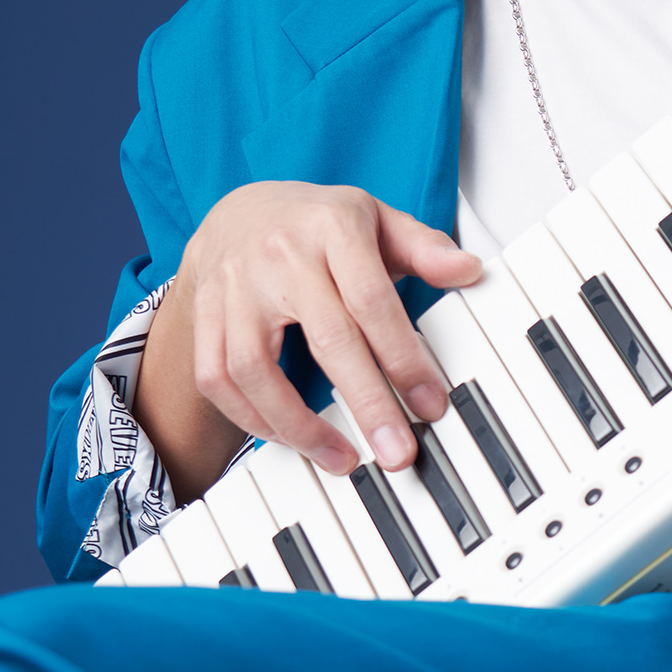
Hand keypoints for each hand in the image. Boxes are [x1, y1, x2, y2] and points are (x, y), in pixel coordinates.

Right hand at [138, 182, 480, 496]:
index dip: (403, 357)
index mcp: (332, 228)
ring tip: (341, 457)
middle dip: (367, 403)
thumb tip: (468, 269)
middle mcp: (280, 256)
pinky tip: (288, 437)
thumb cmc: (316, 224)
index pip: (373, 301)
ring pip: (255, 368)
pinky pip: (217, 378)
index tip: (430, 404)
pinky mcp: (204, 315)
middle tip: (396, 451)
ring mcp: (234, 287)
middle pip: (327, 339)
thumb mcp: (376, 220)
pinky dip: (251, 418)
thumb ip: (424, 247)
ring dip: (298, 426)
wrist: (237, 213)